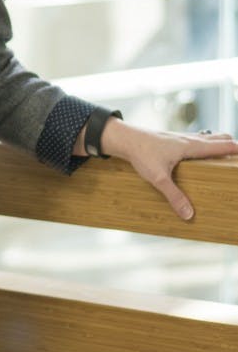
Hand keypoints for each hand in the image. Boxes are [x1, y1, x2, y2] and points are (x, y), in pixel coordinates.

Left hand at [101, 117, 237, 219]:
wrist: (125, 138)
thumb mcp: (158, 178)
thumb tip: (189, 214)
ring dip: (218, 143)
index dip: (234, 149)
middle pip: (217, 138)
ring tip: (227, 151)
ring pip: (207, 137)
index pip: (219, 147)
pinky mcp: (172, 139)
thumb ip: (174, 196)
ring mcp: (180, 137)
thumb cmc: (141, 154)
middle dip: (230, 145)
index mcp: (190, 146)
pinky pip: (196, 139)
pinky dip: (206, 143)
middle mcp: (188, 139)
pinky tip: (201, 149)